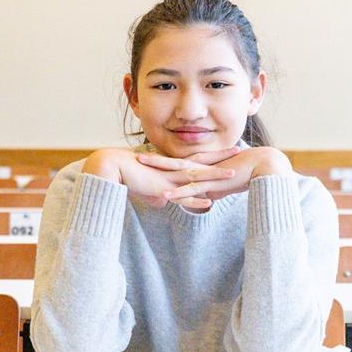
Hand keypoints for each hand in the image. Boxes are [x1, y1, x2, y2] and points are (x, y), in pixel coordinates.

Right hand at [83, 147, 238, 209]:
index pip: (198, 158)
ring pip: (197, 177)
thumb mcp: (148, 187)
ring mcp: (169, 178)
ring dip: (215, 176)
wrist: (111, 167)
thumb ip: (159, 194)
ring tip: (233, 175)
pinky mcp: (162, 189)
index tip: (229, 148)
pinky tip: (208, 203)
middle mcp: (174, 170)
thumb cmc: (127, 176)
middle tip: (240, 149)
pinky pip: (182, 196)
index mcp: (173, 167)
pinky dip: (196, 201)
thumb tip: (163, 202)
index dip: (214, 154)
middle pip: (202, 162)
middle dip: (222, 157)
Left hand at [136, 146, 292, 203]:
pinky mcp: (212, 184)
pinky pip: (191, 190)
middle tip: (137, 156)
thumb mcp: (226, 183)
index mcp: (204, 165)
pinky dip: (178, 194)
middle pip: (173, 162)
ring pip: (177, 172)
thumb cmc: (248, 173)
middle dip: (155, 160)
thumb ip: (215, 190)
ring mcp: (205, 174)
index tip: (150, 158)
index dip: (164, 161)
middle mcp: (202, 167)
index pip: (179, 162)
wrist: (263, 166)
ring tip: (141, 166)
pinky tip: (165, 197)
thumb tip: (208, 198)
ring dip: (159, 170)